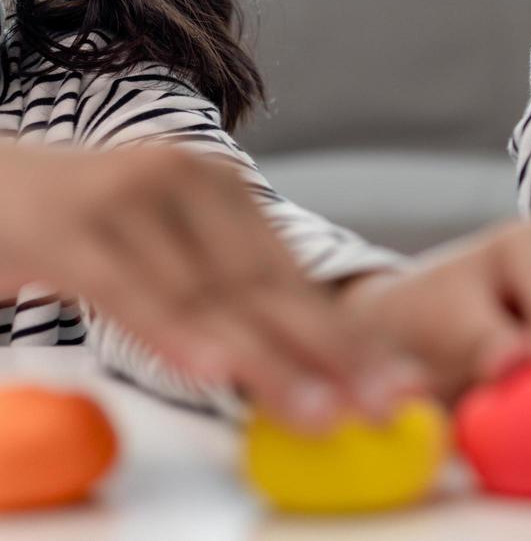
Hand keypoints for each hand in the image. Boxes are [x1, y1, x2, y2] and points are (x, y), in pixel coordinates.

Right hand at [0, 143, 420, 430]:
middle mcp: (188, 181)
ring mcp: (129, 200)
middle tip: (380, 408)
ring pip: (208, 298)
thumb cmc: (77, 231)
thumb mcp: (163, 250)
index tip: (397, 387)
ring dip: (266, 362)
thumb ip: (220, 294)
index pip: (296, 277)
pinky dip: (173, 334)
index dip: (348, 336)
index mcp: (222, 189)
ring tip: (319, 413)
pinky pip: (129, 291)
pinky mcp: (69, 229)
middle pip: (268, 287)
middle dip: (331, 355)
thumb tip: (304, 366)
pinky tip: (213, 370)